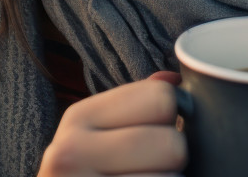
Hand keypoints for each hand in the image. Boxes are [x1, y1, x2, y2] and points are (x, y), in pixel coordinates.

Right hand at [38, 71, 186, 176]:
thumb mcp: (96, 138)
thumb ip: (134, 107)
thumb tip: (172, 80)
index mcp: (78, 118)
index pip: (161, 98)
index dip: (173, 118)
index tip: (156, 136)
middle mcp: (71, 152)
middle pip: (172, 144)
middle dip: (175, 163)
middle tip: (150, 172)